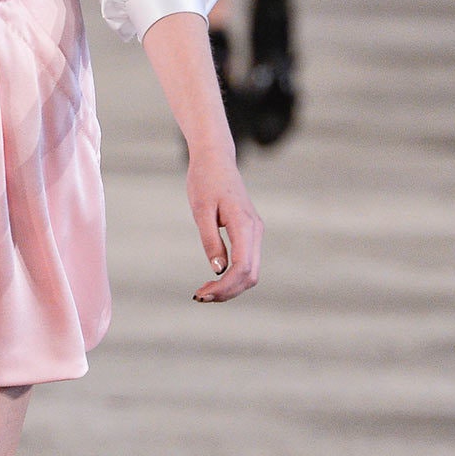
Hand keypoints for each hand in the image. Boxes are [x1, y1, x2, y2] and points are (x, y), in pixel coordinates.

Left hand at [187, 147, 261, 301]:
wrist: (216, 159)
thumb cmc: (205, 180)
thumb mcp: (201, 210)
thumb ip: (210, 239)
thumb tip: (218, 270)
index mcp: (245, 225)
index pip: (242, 268)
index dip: (224, 287)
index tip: (201, 294)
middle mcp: (255, 231)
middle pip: (250, 275)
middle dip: (227, 291)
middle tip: (199, 296)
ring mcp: (255, 232)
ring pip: (251, 272)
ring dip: (230, 287)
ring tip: (204, 291)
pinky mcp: (249, 233)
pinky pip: (246, 262)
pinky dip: (232, 277)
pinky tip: (213, 280)